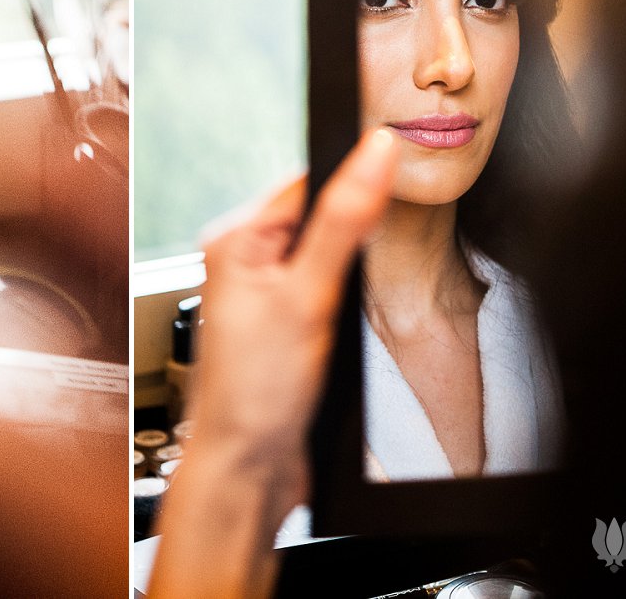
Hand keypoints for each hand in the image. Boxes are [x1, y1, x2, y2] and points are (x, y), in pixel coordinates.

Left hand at [147, 128, 399, 598]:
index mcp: (234, 237)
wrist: (248, 472)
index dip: (352, 184)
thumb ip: (345, 219)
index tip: (391, 195)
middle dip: (352, 239)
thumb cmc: (255, 393)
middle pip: (320, 215)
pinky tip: (342, 328)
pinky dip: (346, 302)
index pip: (307, 180)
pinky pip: (328, 290)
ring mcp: (263, 292)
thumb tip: (374, 152)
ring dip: (350, 276)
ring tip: (339, 311)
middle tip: (353, 277)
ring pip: (329, 255)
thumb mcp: (308, 296)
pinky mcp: (284, 322)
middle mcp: (243, 258)